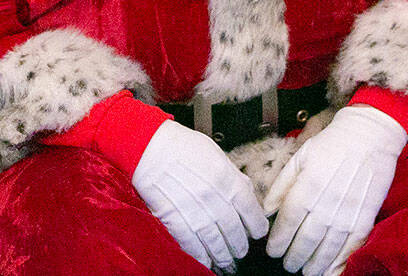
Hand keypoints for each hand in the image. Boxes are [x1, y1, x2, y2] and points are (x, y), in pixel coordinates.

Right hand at [131, 120, 268, 270]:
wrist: (150, 146)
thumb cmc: (181, 145)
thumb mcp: (216, 153)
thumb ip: (233, 175)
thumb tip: (246, 192)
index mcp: (228, 180)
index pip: (252, 213)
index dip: (257, 227)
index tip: (256, 232)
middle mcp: (215, 198)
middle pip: (235, 232)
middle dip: (239, 245)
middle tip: (239, 250)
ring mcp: (194, 211)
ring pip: (216, 243)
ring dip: (223, 256)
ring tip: (225, 261)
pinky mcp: (174, 219)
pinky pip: (192, 245)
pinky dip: (200, 257)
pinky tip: (205, 260)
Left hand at [264, 106, 407, 275]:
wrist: (369, 137)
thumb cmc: (332, 144)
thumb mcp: (300, 157)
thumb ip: (281, 185)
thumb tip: (267, 210)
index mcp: (307, 186)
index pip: (287, 222)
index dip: (278, 241)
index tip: (272, 251)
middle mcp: (326, 203)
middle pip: (306, 240)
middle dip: (294, 257)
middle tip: (287, 265)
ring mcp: (348, 213)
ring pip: (327, 248)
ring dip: (315, 265)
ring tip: (306, 272)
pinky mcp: (365, 217)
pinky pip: (351, 247)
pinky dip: (340, 262)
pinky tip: (331, 270)